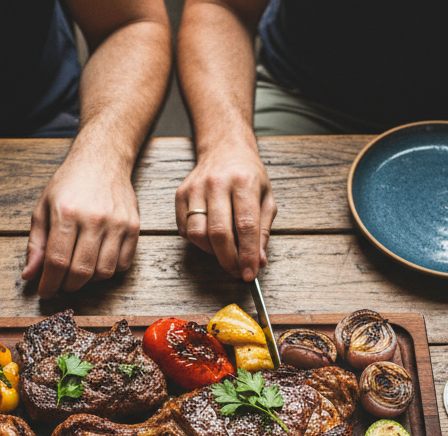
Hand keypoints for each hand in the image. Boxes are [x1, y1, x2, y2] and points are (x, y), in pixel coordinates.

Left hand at [23, 153, 139, 298]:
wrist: (102, 160)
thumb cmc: (70, 184)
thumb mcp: (43, 208)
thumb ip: (36, 244)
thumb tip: (30, 275)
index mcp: (66, 212)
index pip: (57, 261)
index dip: (49, 283)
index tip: (45, 291)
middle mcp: (94, 218)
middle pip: (81, 271)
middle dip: (68, 286)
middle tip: (61, 283)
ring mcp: (117, 223)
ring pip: (103, 272)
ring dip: (88, 281)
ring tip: (78, 271)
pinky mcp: (133, 227)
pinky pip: (123, 264)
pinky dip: (109, 271)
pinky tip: (97, 261)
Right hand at [175, 142, 274, 281]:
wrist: (224, 148)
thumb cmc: (248, 176)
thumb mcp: (266, 198)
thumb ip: (263, 231)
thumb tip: (259, 261)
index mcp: (244, 182)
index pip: (246, 226)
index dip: (248, 254)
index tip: (250, 274)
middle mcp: (217, 183)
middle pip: (219, 232)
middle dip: (228, 260)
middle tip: (236, 272)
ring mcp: (196, 188)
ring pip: (197, 233)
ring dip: (211, 251)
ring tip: (224, 251)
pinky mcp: (181, 194)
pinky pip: (185, 229)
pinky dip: (198, 241)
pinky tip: (210, 237)